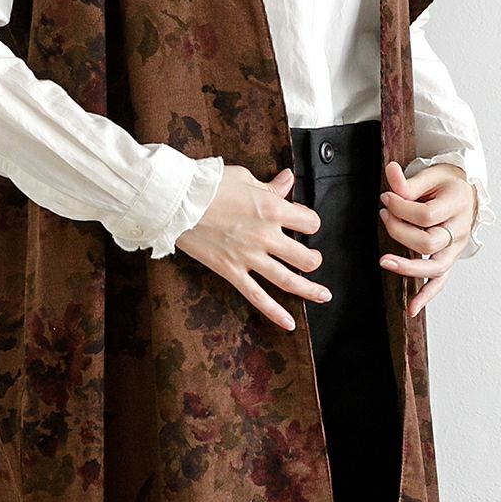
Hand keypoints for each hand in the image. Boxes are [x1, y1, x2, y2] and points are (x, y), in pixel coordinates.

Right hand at [175, 164, 332, 331]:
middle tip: (312, 257)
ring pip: (288, 280)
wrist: (177, 199)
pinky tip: (289, 324)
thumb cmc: (209, 184)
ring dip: (310, 289)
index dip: (310, 221)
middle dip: (313, 258)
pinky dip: (274, 312)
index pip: (310, 221)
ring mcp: (249, 256)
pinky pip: (257, 296)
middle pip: (305, 257)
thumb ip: (270, 186)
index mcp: (272, 209)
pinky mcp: (231, 270)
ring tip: (323, 294)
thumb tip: (288, 179)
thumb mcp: (245, 177)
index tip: (302, 222)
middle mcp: (266, 235)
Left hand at [377, 160, 477, 317]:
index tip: (386, 198)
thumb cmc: (446, 183)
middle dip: (399, 230)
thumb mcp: (430, 174)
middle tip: (384, 215)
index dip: (401, 208)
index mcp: (457, 206)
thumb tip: (390, 172)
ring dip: (408, 267)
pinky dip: (427, 295)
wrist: (465, 191)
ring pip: (435, 266)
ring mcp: (456, 248)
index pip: (426, 215)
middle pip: (428, 242)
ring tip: (384, 262)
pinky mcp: (449, 258)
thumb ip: (409, 181)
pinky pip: (441, 281)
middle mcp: (459, 231)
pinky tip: (412, 307)